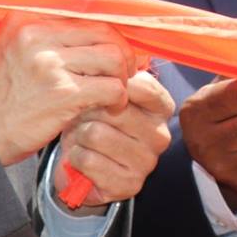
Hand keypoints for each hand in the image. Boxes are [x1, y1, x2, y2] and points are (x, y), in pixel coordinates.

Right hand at [0, 17, 145, 166]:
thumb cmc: (1, 96)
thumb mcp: (13, 50)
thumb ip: (46, 33)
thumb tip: (94, 14)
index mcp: (25, 19)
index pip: (85, 11)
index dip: (108, 31)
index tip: (115, 48)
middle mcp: (36, 34)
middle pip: (105, 31)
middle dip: (121, 53)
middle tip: (122, 72)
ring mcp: (50, 63)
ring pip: (113, 57)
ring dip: (122, 77)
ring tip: (114, 92)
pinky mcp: (63, 93)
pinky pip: (112, 87)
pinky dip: (118, 98)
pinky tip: (110, 108)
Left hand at [54, 70, 175, 206]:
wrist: (80, 164)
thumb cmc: (94, 121)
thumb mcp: (105, 93)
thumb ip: (114, 74)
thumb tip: (112, 52)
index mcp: (161, 107)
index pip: (140, 85)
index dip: (109, 85)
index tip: (97, 90)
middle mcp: (161, 135)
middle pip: (115, 109)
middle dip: (88, 111)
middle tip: (84, 118)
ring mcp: (147, 162)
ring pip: (96, 134)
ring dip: (78, 135)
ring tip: (81, 138)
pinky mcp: (129, 184)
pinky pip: (87, 160)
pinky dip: (75, 157)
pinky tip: (81, 158)